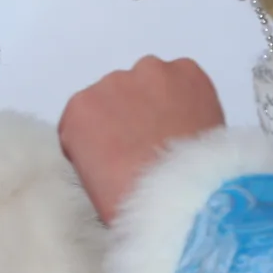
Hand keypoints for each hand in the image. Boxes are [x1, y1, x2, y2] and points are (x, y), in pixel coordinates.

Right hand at [58, 57, 224, 223]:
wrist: (182, 197)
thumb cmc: (130, 202)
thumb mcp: (92, 184)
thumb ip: (94, 153)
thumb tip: (115, 152)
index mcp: (79, 111)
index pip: (86, 118)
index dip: (103, 138)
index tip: (117, 157)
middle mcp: (109, 83)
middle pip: (119, 97)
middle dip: (131, 117)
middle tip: (150, 148)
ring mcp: (149, 72)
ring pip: (151, 84)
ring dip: (157, 103)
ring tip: (175, 136)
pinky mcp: (186, 71)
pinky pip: (184, 78)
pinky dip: (188, 95)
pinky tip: (194, 123)